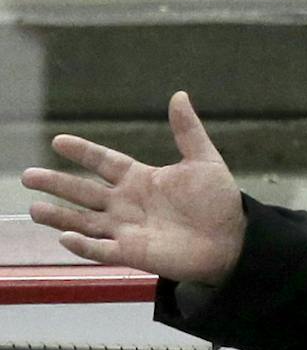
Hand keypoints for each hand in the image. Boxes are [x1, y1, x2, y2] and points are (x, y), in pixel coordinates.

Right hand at [22, 91, 244, 285]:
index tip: (59, 141)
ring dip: (60, 216)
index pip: (103, 162)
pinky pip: (104, 250)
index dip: (83, 152)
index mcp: (140, 179)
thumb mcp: (204, 161)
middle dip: (56, 184)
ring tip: (34, 209)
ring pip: (85, 222)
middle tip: (27, 176)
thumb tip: (179, 95)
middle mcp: (128, 203)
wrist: (235, 241)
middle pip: (83, 192)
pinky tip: (66, 238)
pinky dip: (85, 246)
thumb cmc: (220, 203)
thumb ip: (187, 131)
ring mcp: (129, 230)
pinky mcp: (135, 254)